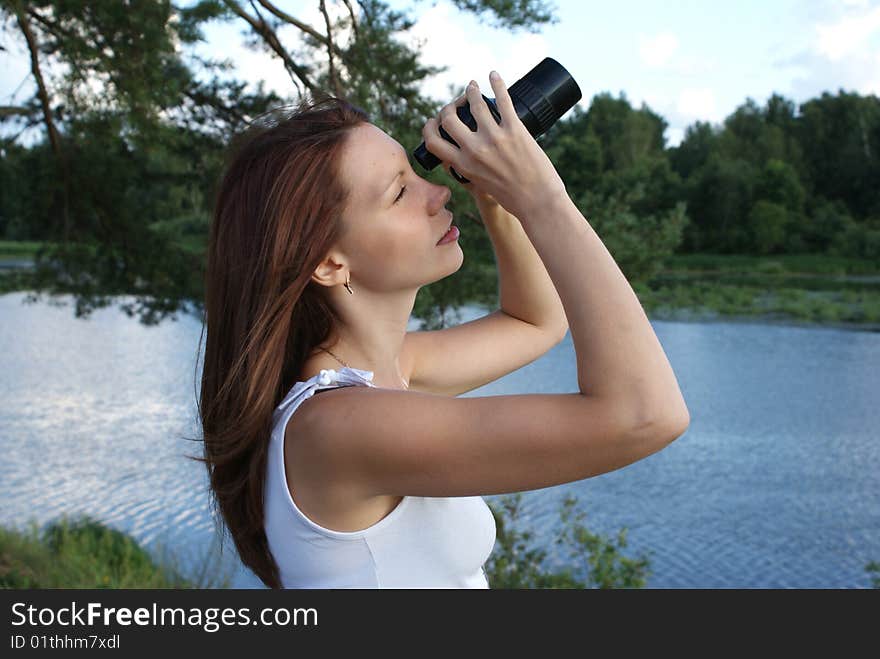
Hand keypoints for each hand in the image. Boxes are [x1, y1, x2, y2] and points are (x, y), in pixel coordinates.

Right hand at [421, 71, 566, 218]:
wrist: (538, 203)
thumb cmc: (512, 199)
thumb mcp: (481, 186)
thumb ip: (469, 170)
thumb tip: (462, 157)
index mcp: (464, 166)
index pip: (433, 142)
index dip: (429, 127)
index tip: (434, 121)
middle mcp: (475, 150)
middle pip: (449, 118)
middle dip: (449, 106)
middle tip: (458, 103)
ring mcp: (495, 138)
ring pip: (475, 104)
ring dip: (471, 91)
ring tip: (473, 86)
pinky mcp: (515, 130)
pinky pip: (503, 100)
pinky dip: (497, 84)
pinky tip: (493, 76)